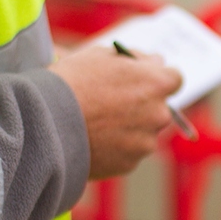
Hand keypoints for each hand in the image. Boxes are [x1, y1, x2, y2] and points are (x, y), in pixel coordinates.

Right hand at [48, 45, 181, 178]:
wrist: (45, 122)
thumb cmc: (71, 81)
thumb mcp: (100, 55)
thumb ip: (133, 58)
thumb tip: (153, 61)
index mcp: (155, 83)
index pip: (174, 78)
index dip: (156, 77)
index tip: (141, 79)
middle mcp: (158, 114)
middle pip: (159, 108)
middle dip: (142, 105)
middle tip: (112, 102)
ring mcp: (144, 142)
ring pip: (143, 133)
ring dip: (128, 128)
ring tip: (94, 123)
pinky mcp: (128, 165)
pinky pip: (127, 153)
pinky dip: (114, 147)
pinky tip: (90, 139)